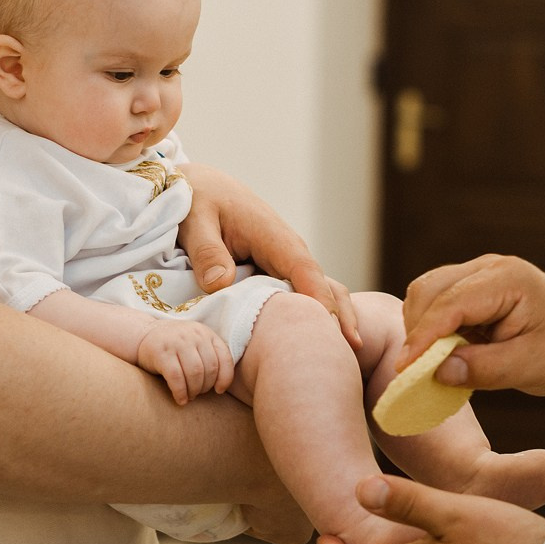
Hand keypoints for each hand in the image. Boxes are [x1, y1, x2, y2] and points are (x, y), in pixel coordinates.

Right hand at [136, 321, 234, 404]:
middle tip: (198, 393)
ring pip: (195, 373)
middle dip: (206, 387)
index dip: (225, 378)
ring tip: (189, 396)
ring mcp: (177, 342)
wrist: (143, 334)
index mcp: (206, 333)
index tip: (219, 390)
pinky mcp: (161, 353)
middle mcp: (194, 335)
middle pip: (210, 368)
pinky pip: (176, 377)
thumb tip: (223, 385)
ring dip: (194, 391)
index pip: (225, 358)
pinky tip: (180, 399)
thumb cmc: (175, 346)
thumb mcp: (195, 343)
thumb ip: (210, 355)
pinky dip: (180, 392)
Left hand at [178, 164, 360, 348]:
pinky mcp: (277, 273)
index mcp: (272, 235)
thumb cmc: (196, 200)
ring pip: (315, 293)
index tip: (326, 327)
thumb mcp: (194, 220)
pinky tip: (317, 344)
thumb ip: (207, 251)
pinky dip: (312, 318)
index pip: (303, 269)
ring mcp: (285, 264)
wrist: (201, 188)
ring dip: (329, 321)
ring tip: (345, 355)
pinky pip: (299, 296)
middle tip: (349, 351)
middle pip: (321, 286)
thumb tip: (222, 283)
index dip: (317, 298)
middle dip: (337, 316)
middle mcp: (288, 251)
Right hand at [398, 255, 544, 395]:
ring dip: (422, 327)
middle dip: (417, 330)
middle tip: (419, 371)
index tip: (405, 369)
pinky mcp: (471, 285)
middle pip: (429, 289)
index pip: (451, 303)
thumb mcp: (529, 366)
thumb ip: (484, 369)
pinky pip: (436, 299)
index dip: (423, 337)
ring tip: (435, 362)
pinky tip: (445, 350)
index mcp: (508, 280)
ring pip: (426, 292)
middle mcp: (488, 267)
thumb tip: (436, 372)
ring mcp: (478, 272)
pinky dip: (431, 326)